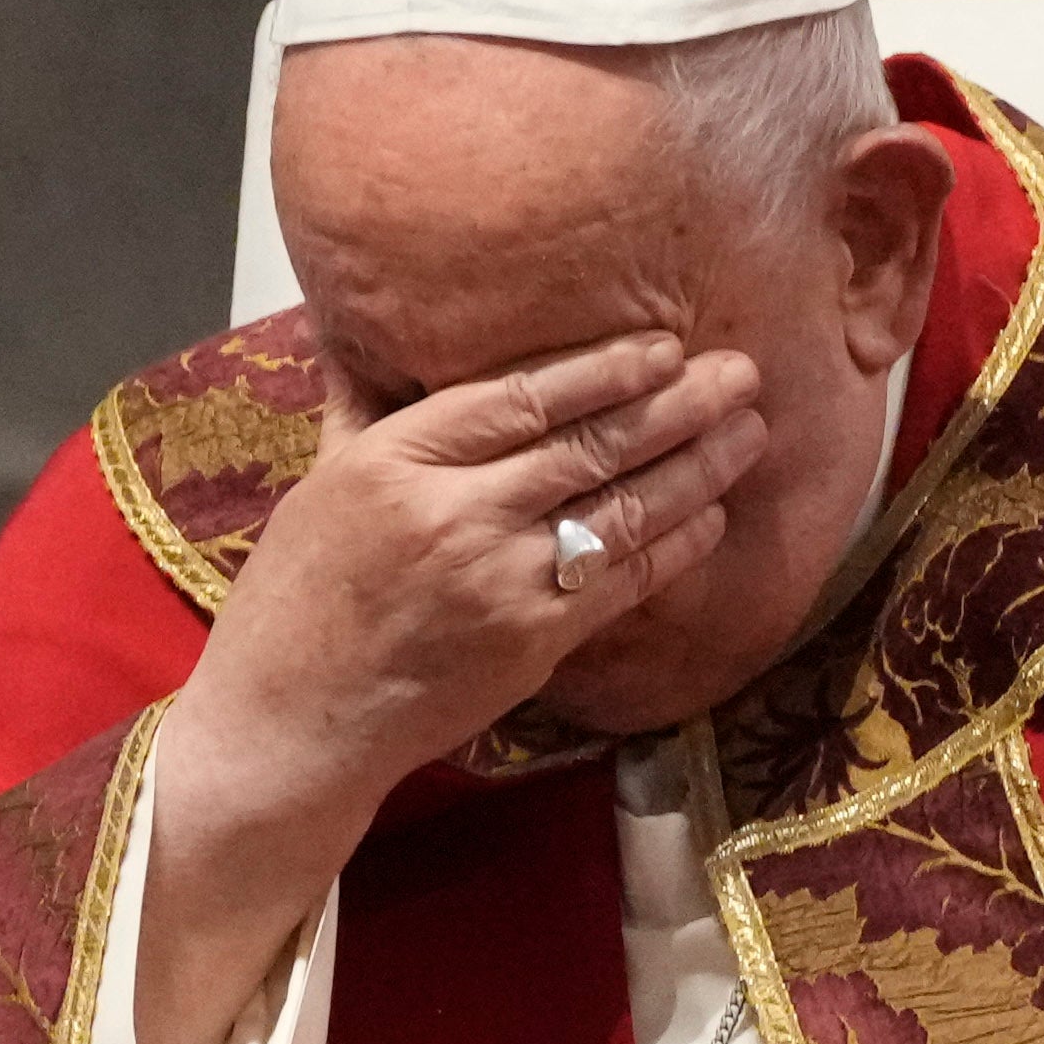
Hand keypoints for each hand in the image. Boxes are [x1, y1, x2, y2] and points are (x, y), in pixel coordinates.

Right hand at [137, 332, 764, 1043]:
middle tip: (741, 372)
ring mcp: (497, 580)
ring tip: (750, 431)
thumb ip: (364, 405)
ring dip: (697, 468)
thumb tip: (365, 325)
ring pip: (621, 509)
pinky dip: (674, 546)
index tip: (665, 345)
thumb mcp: (319, 481)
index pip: (524, 395)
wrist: (292, 718)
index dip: (606, 367)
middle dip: (678, 405)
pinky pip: (622, 582)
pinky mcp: (530, 643)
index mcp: (395, 459)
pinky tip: (713, 514)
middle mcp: (453, 512)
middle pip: (589, 444)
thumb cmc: (298, 599)